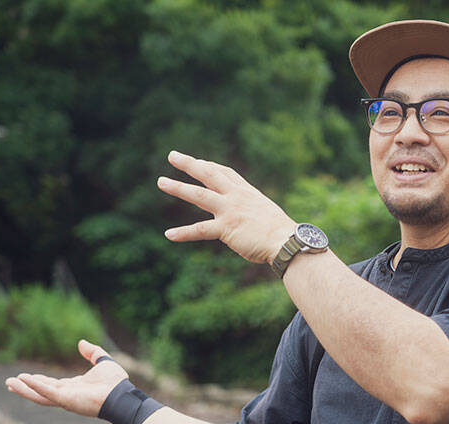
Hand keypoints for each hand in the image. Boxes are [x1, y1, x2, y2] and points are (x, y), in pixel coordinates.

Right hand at [5, 340, 127, 416]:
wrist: (122, 395)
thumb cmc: (116, 383)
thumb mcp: (103, 362)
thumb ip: (93, 352)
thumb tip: (81, 342)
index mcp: (74, 386)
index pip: (52, 383)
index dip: (38, 380)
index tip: (25, 376)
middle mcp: (67, 393)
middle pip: (41, 390)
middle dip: (26, 387)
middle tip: (10, 382)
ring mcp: (65, 398)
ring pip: (39, 394)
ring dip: (24, 389)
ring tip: (9, 383)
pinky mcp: (66, 400)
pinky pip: (46, 393)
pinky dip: (34, 387)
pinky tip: (23, 380)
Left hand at [158, 151, 295, 263]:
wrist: (287, 242)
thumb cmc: (282, 233)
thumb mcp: (267, 213)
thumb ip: (254, 212)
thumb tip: (252, 219)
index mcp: (247, 193)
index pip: (226, 174)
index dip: (210, 166)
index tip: (199, 162)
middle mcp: (236, 197)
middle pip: (209, 174)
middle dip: (190, 164)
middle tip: (172, 155)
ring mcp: (230, 210)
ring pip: (198, 195)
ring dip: (178, 187)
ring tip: (161, 182)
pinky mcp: (226, 228)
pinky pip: (200, 229)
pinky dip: (183, 233)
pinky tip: (169, 234)